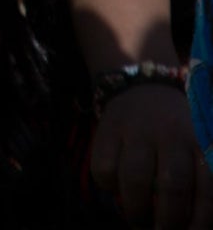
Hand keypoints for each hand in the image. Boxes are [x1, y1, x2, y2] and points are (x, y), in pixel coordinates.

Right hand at [92, 82, 212, 229]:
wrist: (144, 89)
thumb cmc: (177, 135)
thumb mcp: (197, 150)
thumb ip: (201, 185)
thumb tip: (193, 225)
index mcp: (199, 141)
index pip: (207, 191)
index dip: (199, 223)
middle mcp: (171, 132)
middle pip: (172, 186)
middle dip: (168, 222)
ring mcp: (138, 128)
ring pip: (135, 179)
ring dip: (137, 212)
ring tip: (139, 220)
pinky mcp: (108, 127)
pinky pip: (104, 168)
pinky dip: (109, 187)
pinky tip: (117, 187)